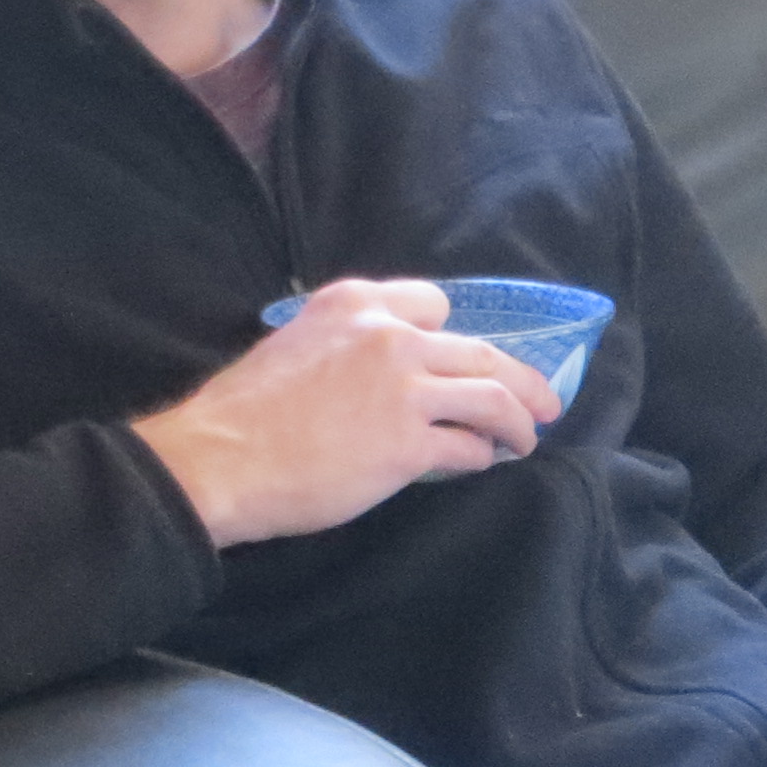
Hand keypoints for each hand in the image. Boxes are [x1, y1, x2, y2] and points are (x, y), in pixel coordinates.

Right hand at [131, 278, 562, 547]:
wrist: (219, 458)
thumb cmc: (244, 412)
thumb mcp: (296, 344)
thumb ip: (347, 346)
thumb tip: (386, 376)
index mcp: (356, 303)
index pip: (434, 304)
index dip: (457, 336)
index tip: (470, 358)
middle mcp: (389, 336)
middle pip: (482, 351)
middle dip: (523, 379)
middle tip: (546, 402)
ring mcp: (404, 389)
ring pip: (492, 396)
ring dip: (520, 420)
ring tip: (529, 438)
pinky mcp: (409, 444)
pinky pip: (469, 447)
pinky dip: (483, 456)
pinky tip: (481, 463)